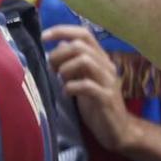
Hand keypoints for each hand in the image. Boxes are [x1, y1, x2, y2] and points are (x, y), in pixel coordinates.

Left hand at [45, 26, 132, 152]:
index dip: (62, 31)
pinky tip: (66, 93)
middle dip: (58, 54)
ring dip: (65, 69)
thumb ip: (72, 63)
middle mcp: (106, 66)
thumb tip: (58, 45)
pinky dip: (70, 87)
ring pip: (85, 61)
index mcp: (100, 59)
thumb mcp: (81, 79)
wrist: (117, 129)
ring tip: (60, 81)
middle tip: (50, 69)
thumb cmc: (95, 103)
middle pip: (81, 45)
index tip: (43, 37)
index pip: (84, 34)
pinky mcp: (106, 98)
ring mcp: (108, 82)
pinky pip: (87, 85)